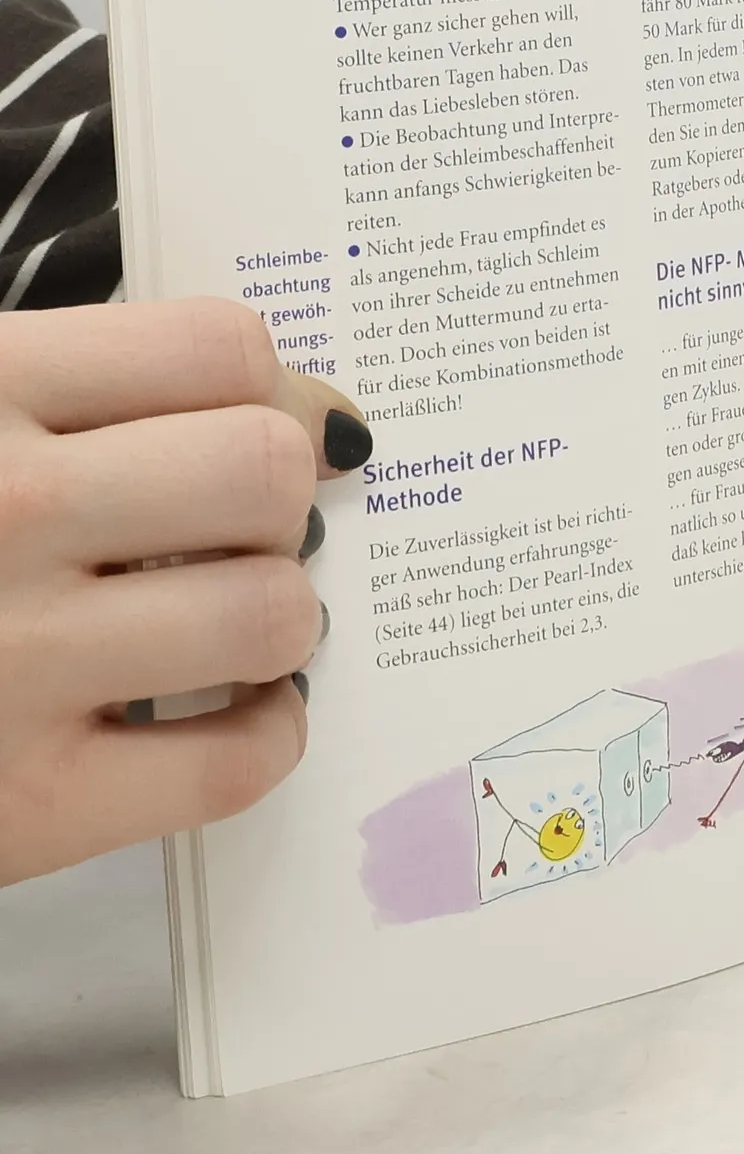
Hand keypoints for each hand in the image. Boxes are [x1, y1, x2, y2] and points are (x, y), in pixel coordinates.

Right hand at [0, 299, 371, 883]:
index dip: (265, 385)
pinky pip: (238, 761)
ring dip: (273, 615)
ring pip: (271, 612)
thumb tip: (304, 402)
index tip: (254, 419)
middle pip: (265, 469)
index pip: (218, 348)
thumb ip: (76, 386)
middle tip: (233, 527)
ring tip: (220, 621)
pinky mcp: (28, 806)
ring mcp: (14, 664)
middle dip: (276, 496)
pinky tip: (223, 712)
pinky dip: (265, 734)